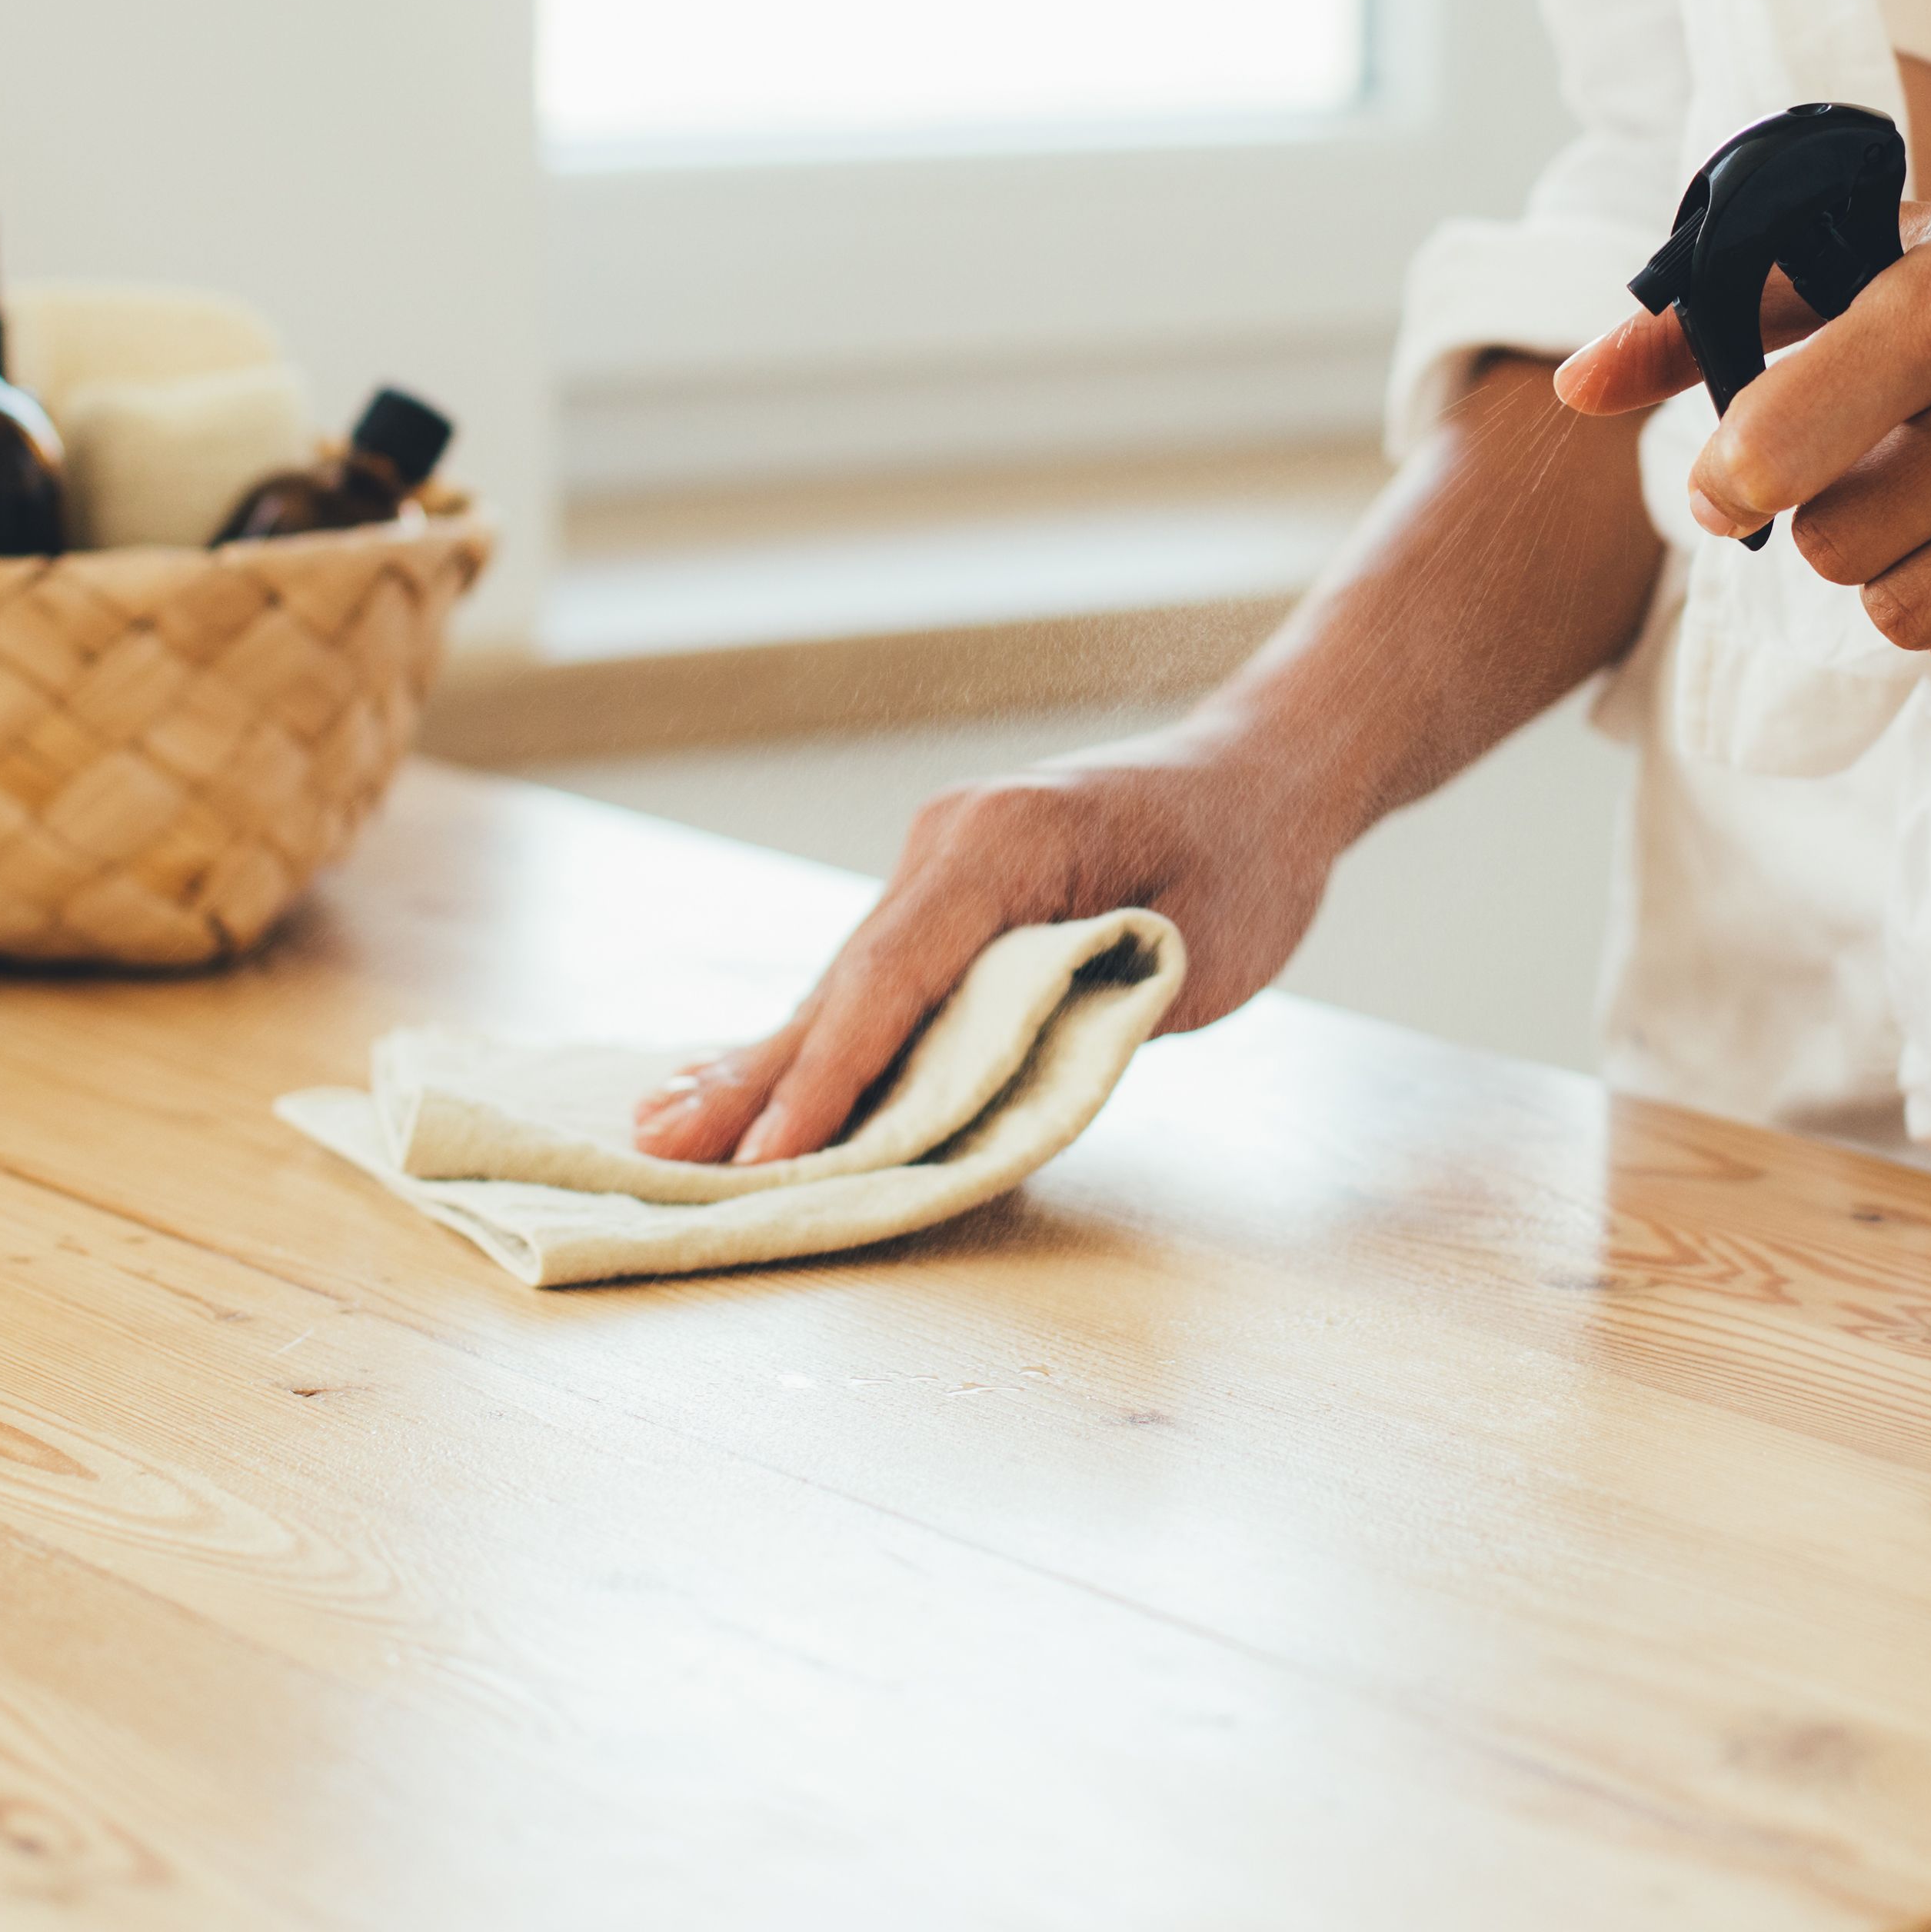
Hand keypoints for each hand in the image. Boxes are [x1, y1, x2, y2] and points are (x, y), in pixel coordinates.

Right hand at [630, 727, 1338, 1163]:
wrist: (1263, 774)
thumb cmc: (1247, 858)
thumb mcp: (1195, 948)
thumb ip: (1088, 1012)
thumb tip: (985, 1088)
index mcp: (1006, 842)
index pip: (896, 978)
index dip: (833, 1078)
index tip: (772, 1154)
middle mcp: (951, 841)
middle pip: (845, 981)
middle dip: (759, 1081)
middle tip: (668, 1157)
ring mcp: (939, 858)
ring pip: (845, 982)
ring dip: (765, 1064)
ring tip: (667, 1129)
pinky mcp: (947, 890)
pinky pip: (872, 977)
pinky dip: (814, 1037)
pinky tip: (736, 1080)